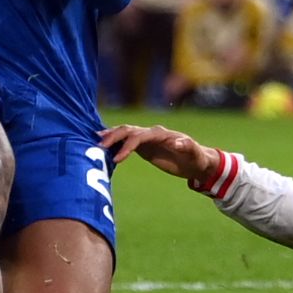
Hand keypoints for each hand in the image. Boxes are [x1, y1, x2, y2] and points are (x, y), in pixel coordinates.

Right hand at [101, 122, 219, 182]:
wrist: (197, 162)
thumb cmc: (197, 158)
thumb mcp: (195, 154)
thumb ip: (188, 147)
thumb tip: (178, 142)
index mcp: (162, 134)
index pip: (140, 136)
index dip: (128, 146)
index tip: (117, 159)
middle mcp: (152, 133)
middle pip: (129, 130)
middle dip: (113, 137)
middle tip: (99, 147)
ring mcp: (147, 139)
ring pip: (125, 133)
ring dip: (111, 136)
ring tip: (95, 143)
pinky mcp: (144, 147)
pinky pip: (126, 142)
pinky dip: (115, 143)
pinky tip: (102, 147)